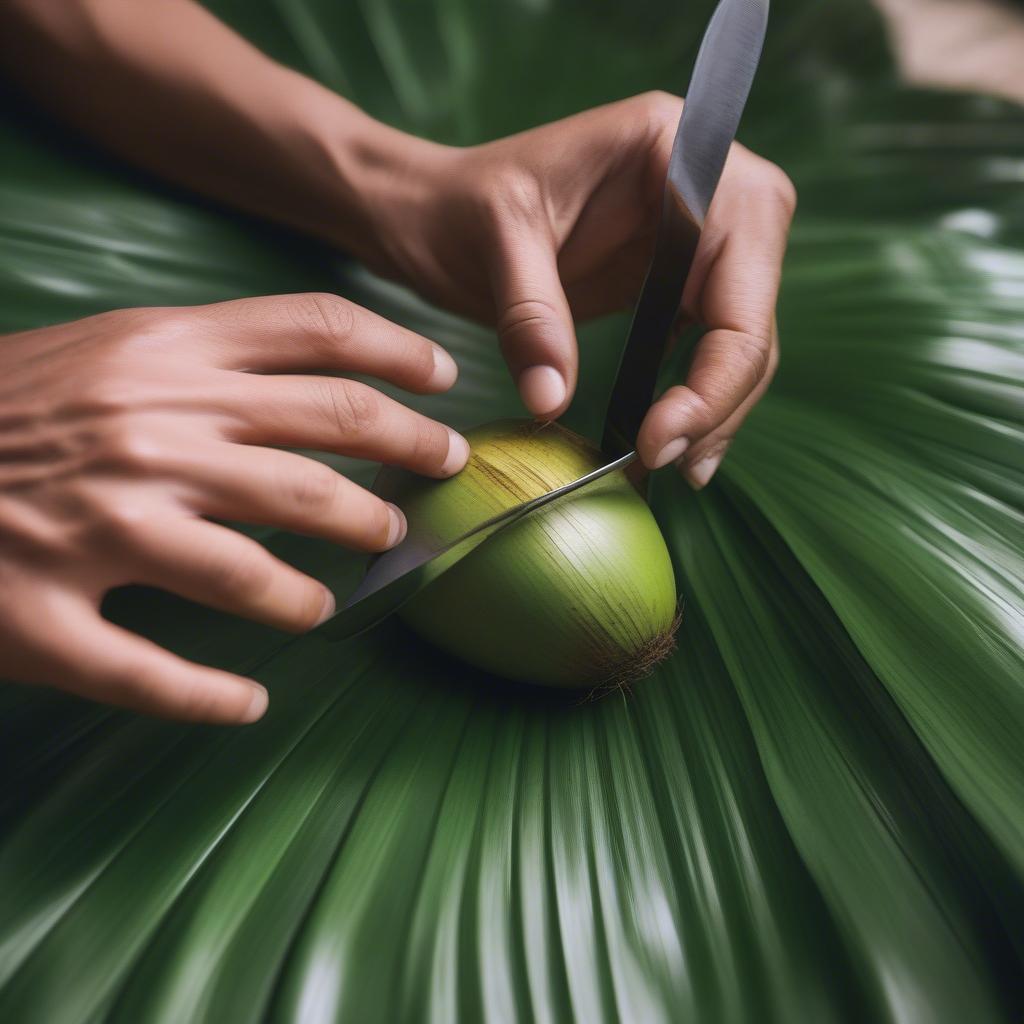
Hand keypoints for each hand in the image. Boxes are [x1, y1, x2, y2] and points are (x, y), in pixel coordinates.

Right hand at [0, 294, 467, 721]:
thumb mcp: (100, 350)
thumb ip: (199, 362)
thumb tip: (310, 387)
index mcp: (159, 352)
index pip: (318, 332)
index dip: (402, 357)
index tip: (447, 386)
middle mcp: (147, 429)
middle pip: (324, 443)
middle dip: (404, 465)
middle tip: (435, 486)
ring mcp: (101, 526)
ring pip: (261, 571)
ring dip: (318, 590)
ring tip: (338, 597)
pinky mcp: (46, 619)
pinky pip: (154, 676)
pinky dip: (213, 698)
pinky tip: (246, 703)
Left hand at [363, 91, 795, 486]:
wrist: (433, 212)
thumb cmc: (457, 204)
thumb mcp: (493, 241)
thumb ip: (532, 315)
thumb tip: (555, 403)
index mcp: (676, 150)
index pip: (738, 273)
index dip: (715, 368)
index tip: (657, 437)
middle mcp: (708, 188)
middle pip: (752, 313)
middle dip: (718, 399)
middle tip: (664, 463)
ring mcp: (697, 237)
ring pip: (740, 339)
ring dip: (713, 411)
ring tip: (671, 467)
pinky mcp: (675, 279)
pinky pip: (708, 347)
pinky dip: (694, 398)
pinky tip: (667, 440)